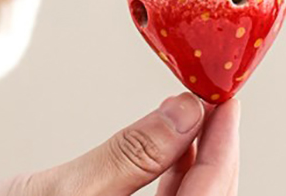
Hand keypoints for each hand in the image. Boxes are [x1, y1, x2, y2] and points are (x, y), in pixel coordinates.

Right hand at [0, 94, 239, 195]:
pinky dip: (166, 180)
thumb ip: (129, 157)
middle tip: (213, 100)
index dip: (225, 145)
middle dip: (215, 152)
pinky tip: (164, 151)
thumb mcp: (58, 194)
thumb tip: (186, 113)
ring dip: (193, 164)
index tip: (228, 99)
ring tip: (191, 115)